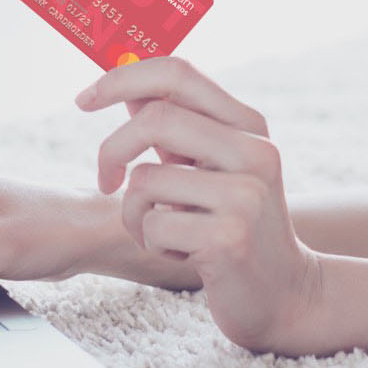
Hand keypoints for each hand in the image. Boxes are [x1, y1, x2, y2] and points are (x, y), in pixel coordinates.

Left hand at [78, 57, 325, 353]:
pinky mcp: (229, 239)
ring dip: (134, 213)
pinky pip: (153, 225)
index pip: (178, 73)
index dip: (122, 78)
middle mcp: (255, 152)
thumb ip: (174, 128)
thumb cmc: (232, 227)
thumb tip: (125, 87)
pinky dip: (151, 242)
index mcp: (249, 126)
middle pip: (155, 118)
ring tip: (164, 231)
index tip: (84, 100)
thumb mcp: (210, 168)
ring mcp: (245, 196)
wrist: (284, 293)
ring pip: (144, 180)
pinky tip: (184, 254)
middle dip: (112, 150)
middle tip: (105, 180)